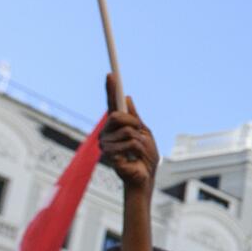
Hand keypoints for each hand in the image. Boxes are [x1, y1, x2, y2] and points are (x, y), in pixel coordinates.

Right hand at [99, 74, 158, 191]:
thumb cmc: (145, 156)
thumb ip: (134, 117)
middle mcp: (107, 132)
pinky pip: (130, 143)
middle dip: (134, 123)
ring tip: (138, 152)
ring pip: (127, 130)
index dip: (111, 89)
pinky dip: (138, 149)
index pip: (112, 104)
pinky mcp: (109, 154)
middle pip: (117, 115)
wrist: (146, 176)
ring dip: (139, 141)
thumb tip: (127, 97)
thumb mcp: (144, 132)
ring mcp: (106, 143)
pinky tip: (134, 158)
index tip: (111, 74)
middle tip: (139, 134)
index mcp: (116, 126)